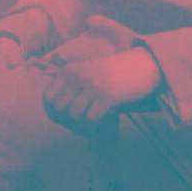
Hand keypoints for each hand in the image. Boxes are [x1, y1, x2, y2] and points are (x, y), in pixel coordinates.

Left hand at [43, 47, 161, 128]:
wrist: (143, 66)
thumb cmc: (116, 73)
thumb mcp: (88, 72)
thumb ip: (72, 87)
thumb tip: (58, 113)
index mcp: (70, 71)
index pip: (48, 98)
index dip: (55, 113)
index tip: (68, 119)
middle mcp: (78, 77)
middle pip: (60, 110)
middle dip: (69, 122)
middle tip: (84, 123)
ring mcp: (92, 85)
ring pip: (74, 116)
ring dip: (84, 124)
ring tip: (96, 121)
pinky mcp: (107, 95)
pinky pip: (91, 119)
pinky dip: (97, 124)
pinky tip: (105, 119)